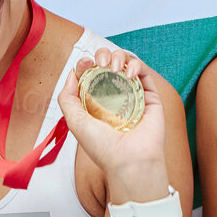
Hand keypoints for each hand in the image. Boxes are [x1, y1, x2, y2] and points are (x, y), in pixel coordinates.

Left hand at [55, 47, 168, 200]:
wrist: (129, 162)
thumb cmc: (102, 147)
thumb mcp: (74, 121)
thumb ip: (67, 97)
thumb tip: (72, 74)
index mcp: (97, 102)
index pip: (91, 74)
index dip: (86, 64)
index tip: (85, 63)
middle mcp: (115, 97)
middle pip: (109, 64)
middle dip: (102, 55)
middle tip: (99, 63)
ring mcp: (133, 95)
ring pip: (126, 64)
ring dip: (118, 57)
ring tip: (113, 67)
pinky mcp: (150, 96)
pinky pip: (144, 73)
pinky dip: (136, 65)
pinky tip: (128, 73)